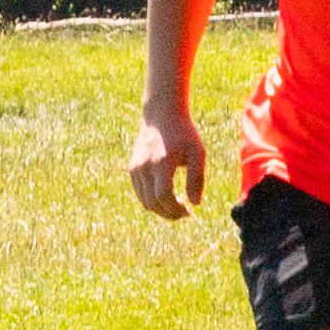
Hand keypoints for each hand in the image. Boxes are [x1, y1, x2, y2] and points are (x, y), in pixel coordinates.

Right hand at [127, 103, 206, 219]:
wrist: (162, 115)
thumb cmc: (184, 134)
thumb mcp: (197, 153)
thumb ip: (197, 178)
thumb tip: (195, 204)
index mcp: (161, 162)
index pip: (163, 196)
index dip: (175, 209)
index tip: (189, 211)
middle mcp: (144, 166)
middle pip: (153, 203)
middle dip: (169, 213)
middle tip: (185, 212)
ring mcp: (136, 168)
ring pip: (145, 201)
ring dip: (161, 210)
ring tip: (177, 206)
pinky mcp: (132, 169)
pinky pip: (140, 194)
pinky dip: (152, 201)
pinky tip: (167, 198)